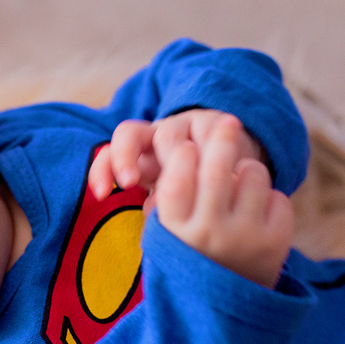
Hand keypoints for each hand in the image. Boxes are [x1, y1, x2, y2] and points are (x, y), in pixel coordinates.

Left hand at [88, 110, 264, 201]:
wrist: (243, 169)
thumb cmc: (203, 193)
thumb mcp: (178, 206)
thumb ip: (162, 209)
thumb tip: (153, 220)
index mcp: (141, 160)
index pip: (109, 157)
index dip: (101, 170)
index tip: (101, 194)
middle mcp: (156, 140)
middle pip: (126, 134)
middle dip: (123, 157)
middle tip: (129, 182)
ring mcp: (184, 126)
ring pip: (166, 135)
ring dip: (175, 161)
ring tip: (193, 185)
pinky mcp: (214, 122)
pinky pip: (206, 134)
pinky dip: (211, 155)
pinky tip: (223, 175)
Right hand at [152, 115, 291, 287]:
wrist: (220, 314)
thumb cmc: (188, 258)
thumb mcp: (164, 234)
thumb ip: (169, 196)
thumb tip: (182, 146)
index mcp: (175, 229)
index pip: (178, 172)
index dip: (184, 152)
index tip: (187, 146)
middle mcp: (209, 233)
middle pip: (218, 165)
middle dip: (223, 136)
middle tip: (227, 121)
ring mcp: (244, 238)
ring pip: (252, 174)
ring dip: (246, 172)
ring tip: (239, 187)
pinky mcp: (275, 243)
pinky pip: (277, 197)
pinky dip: (268, 200)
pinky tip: (257, 215)